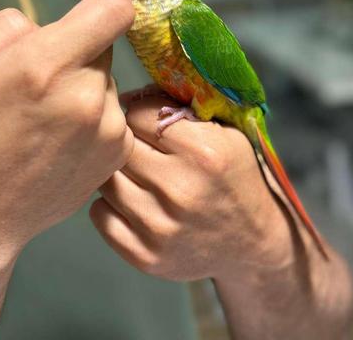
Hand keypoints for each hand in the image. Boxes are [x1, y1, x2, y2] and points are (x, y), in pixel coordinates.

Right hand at [0, 0, 133, 258]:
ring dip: (84, 86)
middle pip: (102, 48)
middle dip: (76, 51)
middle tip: (43, 78)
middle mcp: (87, 97)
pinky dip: (94, 115)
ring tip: (47, 118)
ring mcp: (108, 130)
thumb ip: (10, 30)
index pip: (113, 10)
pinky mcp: (117, 154)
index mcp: (45, 67)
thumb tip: (43, 28)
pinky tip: (61, 138)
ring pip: (105, 83)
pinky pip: (113, 113)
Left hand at [90, 94, 290, 280]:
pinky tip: (131, 201)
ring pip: (106, 180)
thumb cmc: (236, 180)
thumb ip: (183, 110)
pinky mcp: (146, 256)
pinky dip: (110, 205)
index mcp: (202, 152)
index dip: (139, 112)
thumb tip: (129, 95)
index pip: (139, 114)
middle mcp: (180, 189)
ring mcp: (161, 227)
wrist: (252, 243)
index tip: (144, 119)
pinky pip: (100, 216)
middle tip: (139, 145)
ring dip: (117, 172)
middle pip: (121, 146)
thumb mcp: (227, 134)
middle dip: (127, 140)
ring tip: (137, 173)